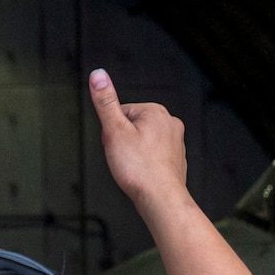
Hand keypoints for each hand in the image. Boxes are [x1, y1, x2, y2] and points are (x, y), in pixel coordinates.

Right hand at [89, 68, 188, 211]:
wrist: (161, 199)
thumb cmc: (141, 169)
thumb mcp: (114, 130)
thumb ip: (105, 102)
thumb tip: (99, 76)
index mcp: (156, 112)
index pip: (122, 112)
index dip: (112, 130)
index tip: (115, 143)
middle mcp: (170, 124)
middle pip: (133, 126)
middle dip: (123, 141)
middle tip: (124, 157)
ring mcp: (175, 142)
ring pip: (143, 142)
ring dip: (134, 153)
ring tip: (134, 166)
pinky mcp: (176, 159)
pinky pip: (153, 157)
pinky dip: (145, 164)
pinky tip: (142, 173)